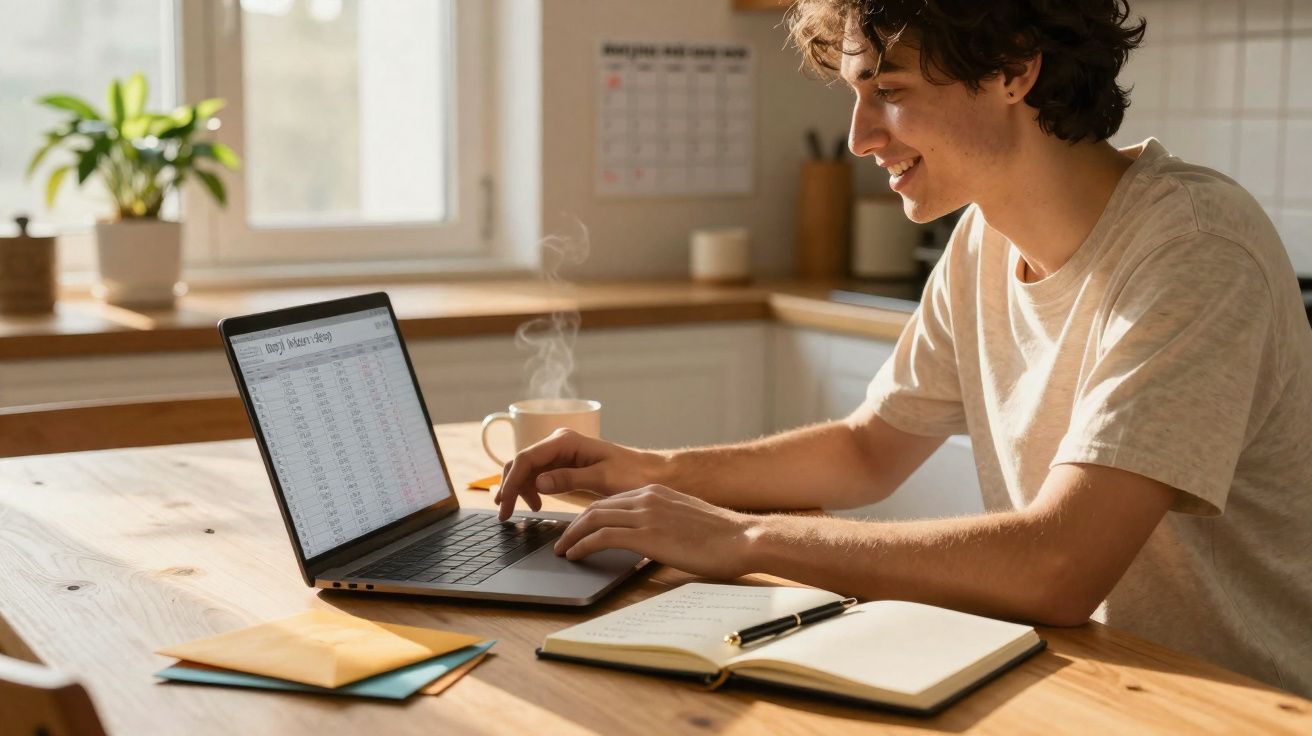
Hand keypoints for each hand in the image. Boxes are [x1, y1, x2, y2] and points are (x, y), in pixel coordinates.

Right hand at [494, 428, 665, 519]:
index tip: (505, 503)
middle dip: (510, 486)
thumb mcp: (602, 478)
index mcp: (566, 441)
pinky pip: (538, 474)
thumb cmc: (633, 474)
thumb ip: (569, 479)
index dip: (511, 481)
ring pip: (526, 469)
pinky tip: (536, 504)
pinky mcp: (564, 464)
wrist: (651, 473)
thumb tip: (538, 483)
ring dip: (519, 489)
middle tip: (505, 514)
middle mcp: (559, 442)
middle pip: (521, 462)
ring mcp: (560, 452)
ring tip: (523, 511)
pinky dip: (531, 489)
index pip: (526, 458)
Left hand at [552, 484, 754, 579]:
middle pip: (596, 507)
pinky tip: (575, 555)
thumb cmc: (723, 537)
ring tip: (563, 550)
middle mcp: (646, 497)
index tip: (579, 528)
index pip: (612, 501)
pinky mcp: (646, 534)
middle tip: (563, 540)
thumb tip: (654, 537)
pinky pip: (602, 537)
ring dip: (572, 535)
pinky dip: (583, 545)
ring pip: (593, 518)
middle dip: (574, 524)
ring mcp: (646, 514)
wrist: (743, 538)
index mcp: (656, 491)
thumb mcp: (686, 519)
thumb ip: (664, 521)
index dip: (590, 515)